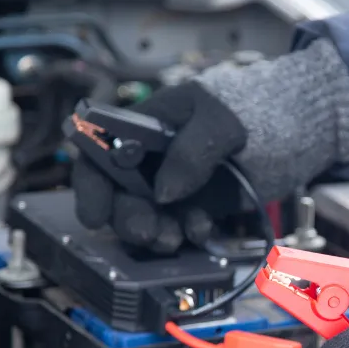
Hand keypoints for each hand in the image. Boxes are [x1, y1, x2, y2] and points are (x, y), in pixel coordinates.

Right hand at [72, 81, 247, 253]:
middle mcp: (140, 166)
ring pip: (144, 221)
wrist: (258, 125)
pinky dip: (187, 234)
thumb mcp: (214, 119)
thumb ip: (190, 150)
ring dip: (155, 234)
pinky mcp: (184, 209)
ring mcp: (161, 190)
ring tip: (175, 237)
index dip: (89, 190)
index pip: (94, 160)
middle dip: (128, 221)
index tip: (95, 216)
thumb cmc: (225, 110)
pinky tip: (202, 228)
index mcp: (133, 133)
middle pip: (117, 199)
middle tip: (146, 232)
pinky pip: (178, 229)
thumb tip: (164, 193)